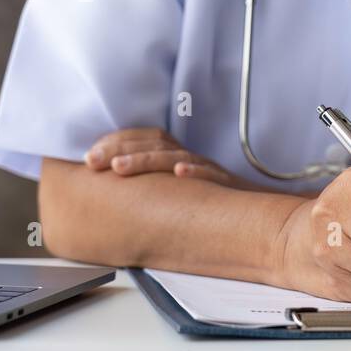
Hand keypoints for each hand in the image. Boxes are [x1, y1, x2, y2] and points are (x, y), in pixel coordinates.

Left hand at [84, 128, 258, 190]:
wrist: (262, 212)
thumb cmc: (216, 205)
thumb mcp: (180, 191)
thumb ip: (155, 186)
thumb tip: (115, 191)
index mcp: (177, 157)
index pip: (144, 138)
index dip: (115, 142)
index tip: (88, 157)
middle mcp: (190, 159)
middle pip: (152, 144)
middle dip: (118, 150)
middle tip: (91, 162)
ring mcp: (209, 170)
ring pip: (174, 157)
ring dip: (144, 160)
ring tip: (118, 168)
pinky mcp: (226, 184)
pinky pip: (210, 174)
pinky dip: (194, 172)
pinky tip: (179, 175)